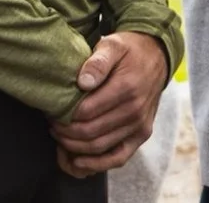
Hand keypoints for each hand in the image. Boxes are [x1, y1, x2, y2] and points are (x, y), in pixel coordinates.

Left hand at [50, 31, 167, 174]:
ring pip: (100, 147)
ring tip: (59, 138)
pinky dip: (96, 165)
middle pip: (91, 132)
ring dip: (75, 148)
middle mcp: (135, 111)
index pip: (87, 111)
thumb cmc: (130, 49)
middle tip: (52, 125)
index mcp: (127, 87)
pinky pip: (118, 158)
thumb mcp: (113, 44)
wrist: (157, 56)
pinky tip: (78, 162)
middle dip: (66, 132)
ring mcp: (140, 126)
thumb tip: (82, 83)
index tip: (52, 111)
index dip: (65, 115)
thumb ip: (98, 61)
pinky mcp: (142, 135)